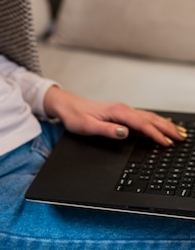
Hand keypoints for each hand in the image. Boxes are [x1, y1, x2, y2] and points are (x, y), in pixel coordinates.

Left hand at [43, 86, 186, 145]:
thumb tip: (125, 132)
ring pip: (148, 117)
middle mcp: (122, 109)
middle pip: (150, 119)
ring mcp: (122, 110)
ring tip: (178, 132)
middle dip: (167, 128)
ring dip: (164, 124)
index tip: (166, 143)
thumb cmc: (75, 116)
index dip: (155, 134)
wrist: (67, 106)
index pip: (141, 124)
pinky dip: (155, 121)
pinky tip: (160, 125)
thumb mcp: (88, 126)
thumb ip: (107, 130)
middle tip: (182, 137)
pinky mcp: (121, 113)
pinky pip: (143, 117)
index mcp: (117, 112)